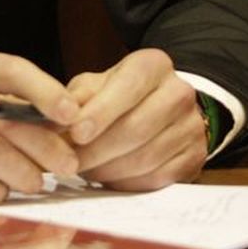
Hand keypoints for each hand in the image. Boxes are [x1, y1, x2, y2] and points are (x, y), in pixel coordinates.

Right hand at [0, 47, 81, 202]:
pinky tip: (1, 191)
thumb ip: (0, 96)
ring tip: (38, 182)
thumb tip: (60, 120)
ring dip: (25, 173)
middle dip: (47, 146)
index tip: (73, 114)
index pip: (11, 69)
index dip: (47, 92)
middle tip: (68, 163)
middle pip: (8, 120)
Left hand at [66, 47, 207, 189]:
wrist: (161, 108)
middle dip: (97, 150)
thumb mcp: (96, 85)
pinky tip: (108, 177)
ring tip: (84, 170)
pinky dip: (126, 183)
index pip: (128, 86)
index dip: (101, 112)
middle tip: (69, 162)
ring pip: (145, 158)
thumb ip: (76, 99)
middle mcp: (179, 92)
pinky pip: (156, 178)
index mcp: (153, 65)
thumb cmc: (119, 96)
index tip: (76, 133)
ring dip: (108, 170)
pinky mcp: (194, 157)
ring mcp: (191, 126)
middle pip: (137, 128)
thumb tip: (53, 121)